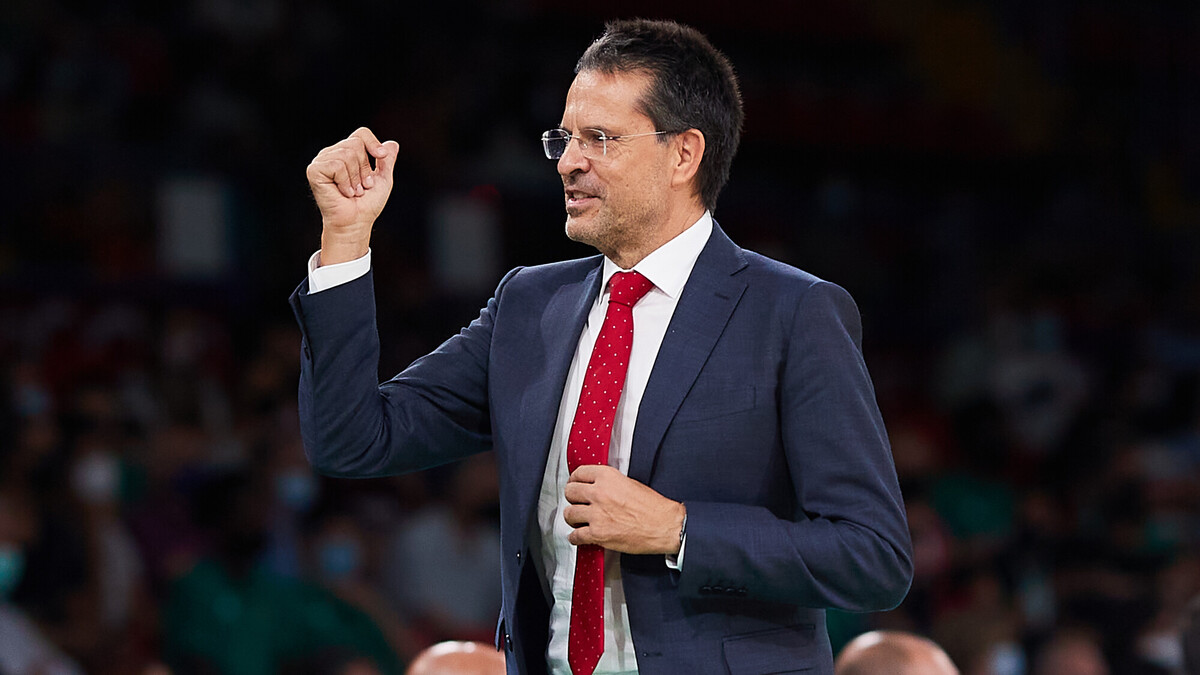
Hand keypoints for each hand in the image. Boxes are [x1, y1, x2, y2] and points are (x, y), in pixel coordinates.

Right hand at [305, 127, 399, 264]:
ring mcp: (322, 161)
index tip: (381, 156)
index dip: (373, 143)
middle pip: (356, 144)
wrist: (356, 222)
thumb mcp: (383, 179)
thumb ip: (386, 161)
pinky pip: (337, 165)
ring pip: (347, 154)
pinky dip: (345, 181)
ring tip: (353, 191)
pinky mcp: (314, 170)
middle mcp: (333, 153)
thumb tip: (392, 144)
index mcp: (347, 153)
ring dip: (355, 178)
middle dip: (365, 168)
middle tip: (362, 186)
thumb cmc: (367, 204)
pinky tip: (343, 192)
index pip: (361, 134)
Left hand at [563, 465, 684, 554]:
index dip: (575, 480)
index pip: (578, 473)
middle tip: (576, 503)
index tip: (575, 485)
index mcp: (608, 477)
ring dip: (573, 518)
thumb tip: (595, 487)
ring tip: (578, 520)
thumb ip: (609, 483)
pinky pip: (575, 536)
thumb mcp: (629, 483)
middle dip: (572, 498)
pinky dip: (576, 538)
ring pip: (569, 514)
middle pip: (570, 492)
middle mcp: (599, 493)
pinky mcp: (598, 534)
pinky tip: (580, 537)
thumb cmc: (653, 507)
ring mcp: (597, 514)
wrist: (665, 525)